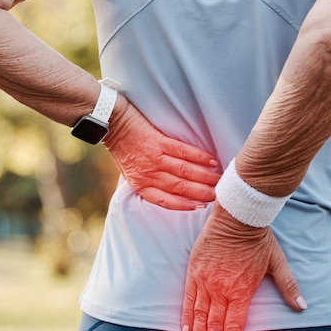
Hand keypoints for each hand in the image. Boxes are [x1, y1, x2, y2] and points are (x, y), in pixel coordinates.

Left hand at [103, 97, 219, 209]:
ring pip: (185, 171)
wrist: (112, 122)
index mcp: (140, 184)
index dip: (184, 205)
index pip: (165, 200)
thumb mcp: (129, 172)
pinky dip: (199, 157)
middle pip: (180, 187)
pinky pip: (183, 151)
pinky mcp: (159, 141)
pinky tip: (212, 161)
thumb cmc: (121, 148)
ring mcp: (154, 157)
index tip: (201, 207)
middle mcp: (148, 173)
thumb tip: (168, 190)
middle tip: (218, 196)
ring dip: (204, 176)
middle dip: (201, 193)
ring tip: (218, 180)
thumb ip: (147, 182)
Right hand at [181, 202, 305, 330]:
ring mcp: (206, 280)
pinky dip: (187, 316)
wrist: (238, 214)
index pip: (234, 329)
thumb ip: (288, 286)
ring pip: (200, 317)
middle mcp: (221, 289)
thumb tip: (302, 306)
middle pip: (215, 328)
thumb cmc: (258, 238)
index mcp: (242, 291)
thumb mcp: (277, 262)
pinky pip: (188, 298)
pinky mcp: (194, 270)